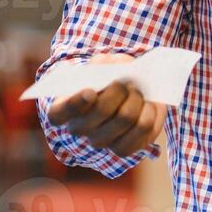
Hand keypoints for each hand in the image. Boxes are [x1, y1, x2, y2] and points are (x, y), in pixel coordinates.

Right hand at [43, 53, 166, 158]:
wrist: (127, 97)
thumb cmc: (108, 79)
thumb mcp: (102, 67)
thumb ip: (102, 63)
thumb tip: (108, 63)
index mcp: (63, 109)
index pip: (60, 112)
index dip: (75, 103)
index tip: (90, 91)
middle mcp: (78, 129)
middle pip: (102, 110)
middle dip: (120, 90)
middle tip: (128, 82)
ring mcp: (100, 141)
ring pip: (126, 118)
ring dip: (137, 99)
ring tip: (139, 91)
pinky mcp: (124, 148)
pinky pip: (144, 128)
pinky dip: (151, 111)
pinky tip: (150, 104)